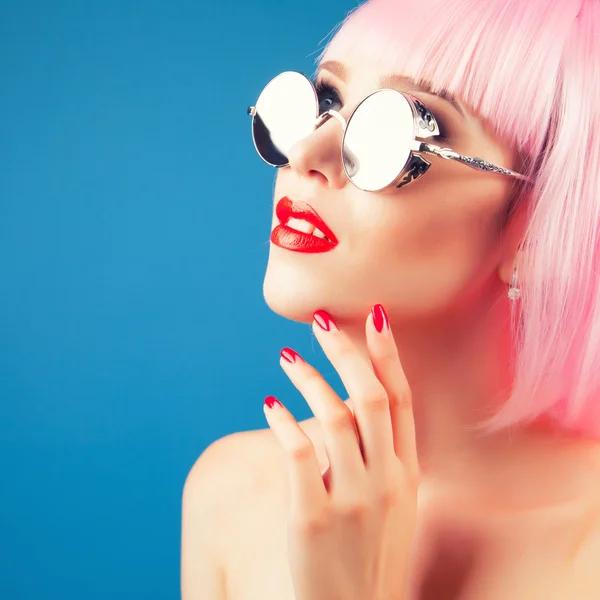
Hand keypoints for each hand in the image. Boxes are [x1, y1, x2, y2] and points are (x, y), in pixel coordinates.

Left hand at [263, 304, 419, 599]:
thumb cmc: (369, 552)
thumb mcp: (392, 502)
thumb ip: (380, 455)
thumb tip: (348, 405)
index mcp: (408, 472)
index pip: (402, 399)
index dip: (388, 355)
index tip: (373, 316)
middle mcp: (388, 480)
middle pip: (371, 397)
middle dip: (347, 352)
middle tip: (320, 321)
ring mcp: (354, 500)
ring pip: (335, 417)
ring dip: (309, 379)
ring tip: (287, 356)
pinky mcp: (315, 518)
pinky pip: (298, 454)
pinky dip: (283, 421)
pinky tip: (269, 402)